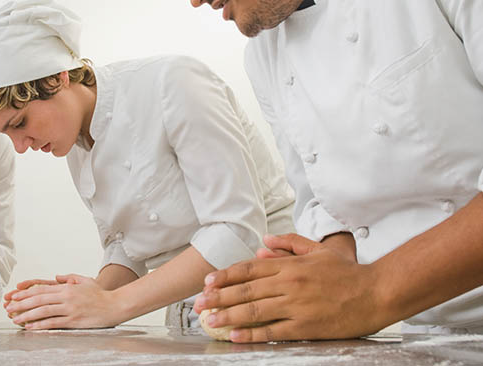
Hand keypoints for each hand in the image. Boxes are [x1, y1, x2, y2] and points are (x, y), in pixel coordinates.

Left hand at [5, 275, 120, 328]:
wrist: (114, 305)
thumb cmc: (100, 294)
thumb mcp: (84, 281)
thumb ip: (69, 278)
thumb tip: (56, 277)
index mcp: (67, 287)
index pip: (41, 289)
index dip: (26, 293)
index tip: (14, 296)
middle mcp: (66, 297)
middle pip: (39, 299)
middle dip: (21, 304)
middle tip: (9, 308)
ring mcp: (70, 309)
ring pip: (43, 311)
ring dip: (27, 315)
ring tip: (15, 319)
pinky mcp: (74, 320)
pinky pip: (54, 323)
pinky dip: (40, 325)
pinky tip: (31, 327)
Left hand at [194, 234, 382, 341]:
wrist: (376, 292)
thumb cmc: (347, 272)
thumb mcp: (317, 250)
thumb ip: (290, 243)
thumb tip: (265, 240)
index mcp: (290, 265)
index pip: (249, 268)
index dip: (226, 275)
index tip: (209, 281)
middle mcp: (289, 283)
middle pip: (246, 290)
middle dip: (219, 297)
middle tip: (199, 304)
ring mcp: (297, 305)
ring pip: (255, 310)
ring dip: (229, 315)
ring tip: (210, 320)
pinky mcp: (306, 326)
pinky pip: (274, 330)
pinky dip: (253, 333)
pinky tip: (236, 335)